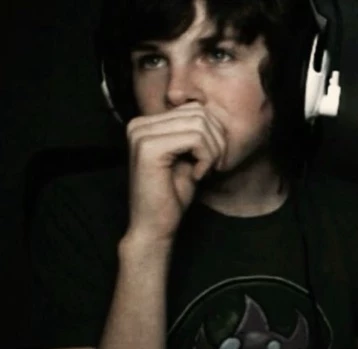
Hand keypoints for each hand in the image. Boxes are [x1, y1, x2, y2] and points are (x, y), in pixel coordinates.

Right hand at [125, 102, 225, 239]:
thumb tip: (212, 113)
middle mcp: (139, 124)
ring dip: (213, 151)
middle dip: (216, 141)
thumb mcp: (186, 157)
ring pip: (200, 124)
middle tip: (213, 166)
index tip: (209, 160)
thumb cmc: (171, 196)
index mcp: (145, 124)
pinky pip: (196, 139)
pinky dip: (206, 158)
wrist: (154, 227)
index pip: (193, 108)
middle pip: (198, 113)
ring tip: (205, 171)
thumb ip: (194, 133)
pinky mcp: (149, 148)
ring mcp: (141, 134)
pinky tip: (197, 175)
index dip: (212, 133)